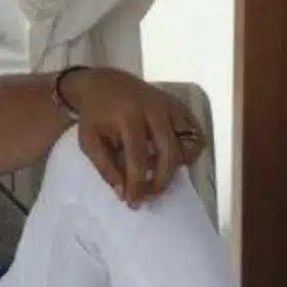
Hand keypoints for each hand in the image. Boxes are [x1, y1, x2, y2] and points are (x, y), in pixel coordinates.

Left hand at [63, 67, 205, 205]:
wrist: (106, 84)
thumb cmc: (96, 115)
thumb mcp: (89, 141)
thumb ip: (104, 167)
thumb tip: (123, 192)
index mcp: (128, 117)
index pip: (138, 157)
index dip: (137, 183)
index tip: (133, 202)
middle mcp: (154, 110)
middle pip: (169, 153)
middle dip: (161, 180)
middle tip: (149, 194)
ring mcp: (171, 107)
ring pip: (190, 144)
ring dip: (177, 166)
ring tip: (156, 171)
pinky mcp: (181, 107)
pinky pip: (196, 135)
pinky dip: (188, 152)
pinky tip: (169, 157)